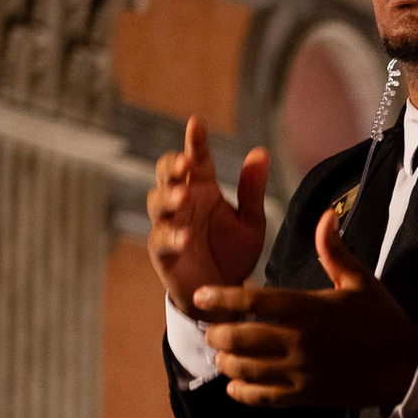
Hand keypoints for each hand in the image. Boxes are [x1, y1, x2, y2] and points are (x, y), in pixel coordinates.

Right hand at [147, 116, 268, 312]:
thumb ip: (252, 191)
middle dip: (172, 165)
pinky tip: (186, 236)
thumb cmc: (234, 253)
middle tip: (187, 162)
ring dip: (168, 197)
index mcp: (203, 189)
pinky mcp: (164, 252)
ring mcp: (170, 225)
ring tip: (184, 197)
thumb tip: (261, 151)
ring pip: (156, 202)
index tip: (197, 123)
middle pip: (167, 174)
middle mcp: (183, 203)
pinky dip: (171, 235)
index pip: (197, 159)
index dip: (195, 141)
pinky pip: (160, 239)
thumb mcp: (250, 222)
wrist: (226, 294)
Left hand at [195, 208, 417, 408]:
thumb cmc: (382, 319)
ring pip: (247, 370)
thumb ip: (334, 250)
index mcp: (310, 308)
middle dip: (218, 334)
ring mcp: (302, 371)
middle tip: (212, 331)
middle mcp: (301, 340)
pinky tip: (235, 387)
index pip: (253, 301)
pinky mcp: (307, 395)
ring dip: (227, 363)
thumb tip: (326, 215)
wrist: (407, 365)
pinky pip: (265, 398)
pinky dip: (244, 393)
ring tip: (222, 356)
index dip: (221, 298)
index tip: (201, 296)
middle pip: (241, 338)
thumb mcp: (360, 280)